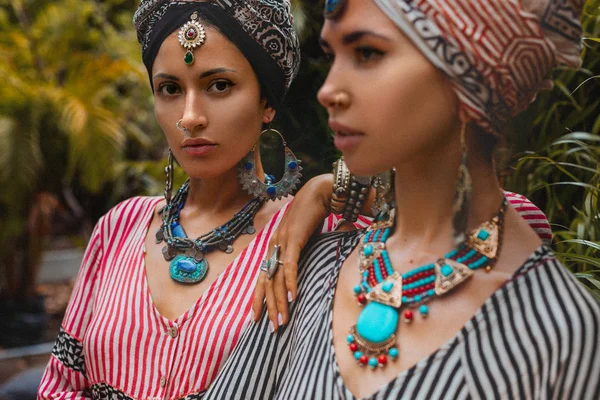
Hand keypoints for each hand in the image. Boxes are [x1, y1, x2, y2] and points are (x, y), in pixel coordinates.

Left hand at [252, 174, 333, 331]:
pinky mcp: (293, 238)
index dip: (259, 297)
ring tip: (282, 320)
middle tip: (272, 328)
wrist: (322, 191)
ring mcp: (282, 241)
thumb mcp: (307, 238)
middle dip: (269, 307)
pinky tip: (292, 298)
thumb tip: (309, 268)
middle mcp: (275, 245)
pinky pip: (290, 265)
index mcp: (276, 246)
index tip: (258, 317)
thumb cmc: (316, 214)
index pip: (263, 276)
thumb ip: (304, 253)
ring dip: (280, 301)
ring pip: (277, 278)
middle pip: (267, 282)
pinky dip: (290, 282)